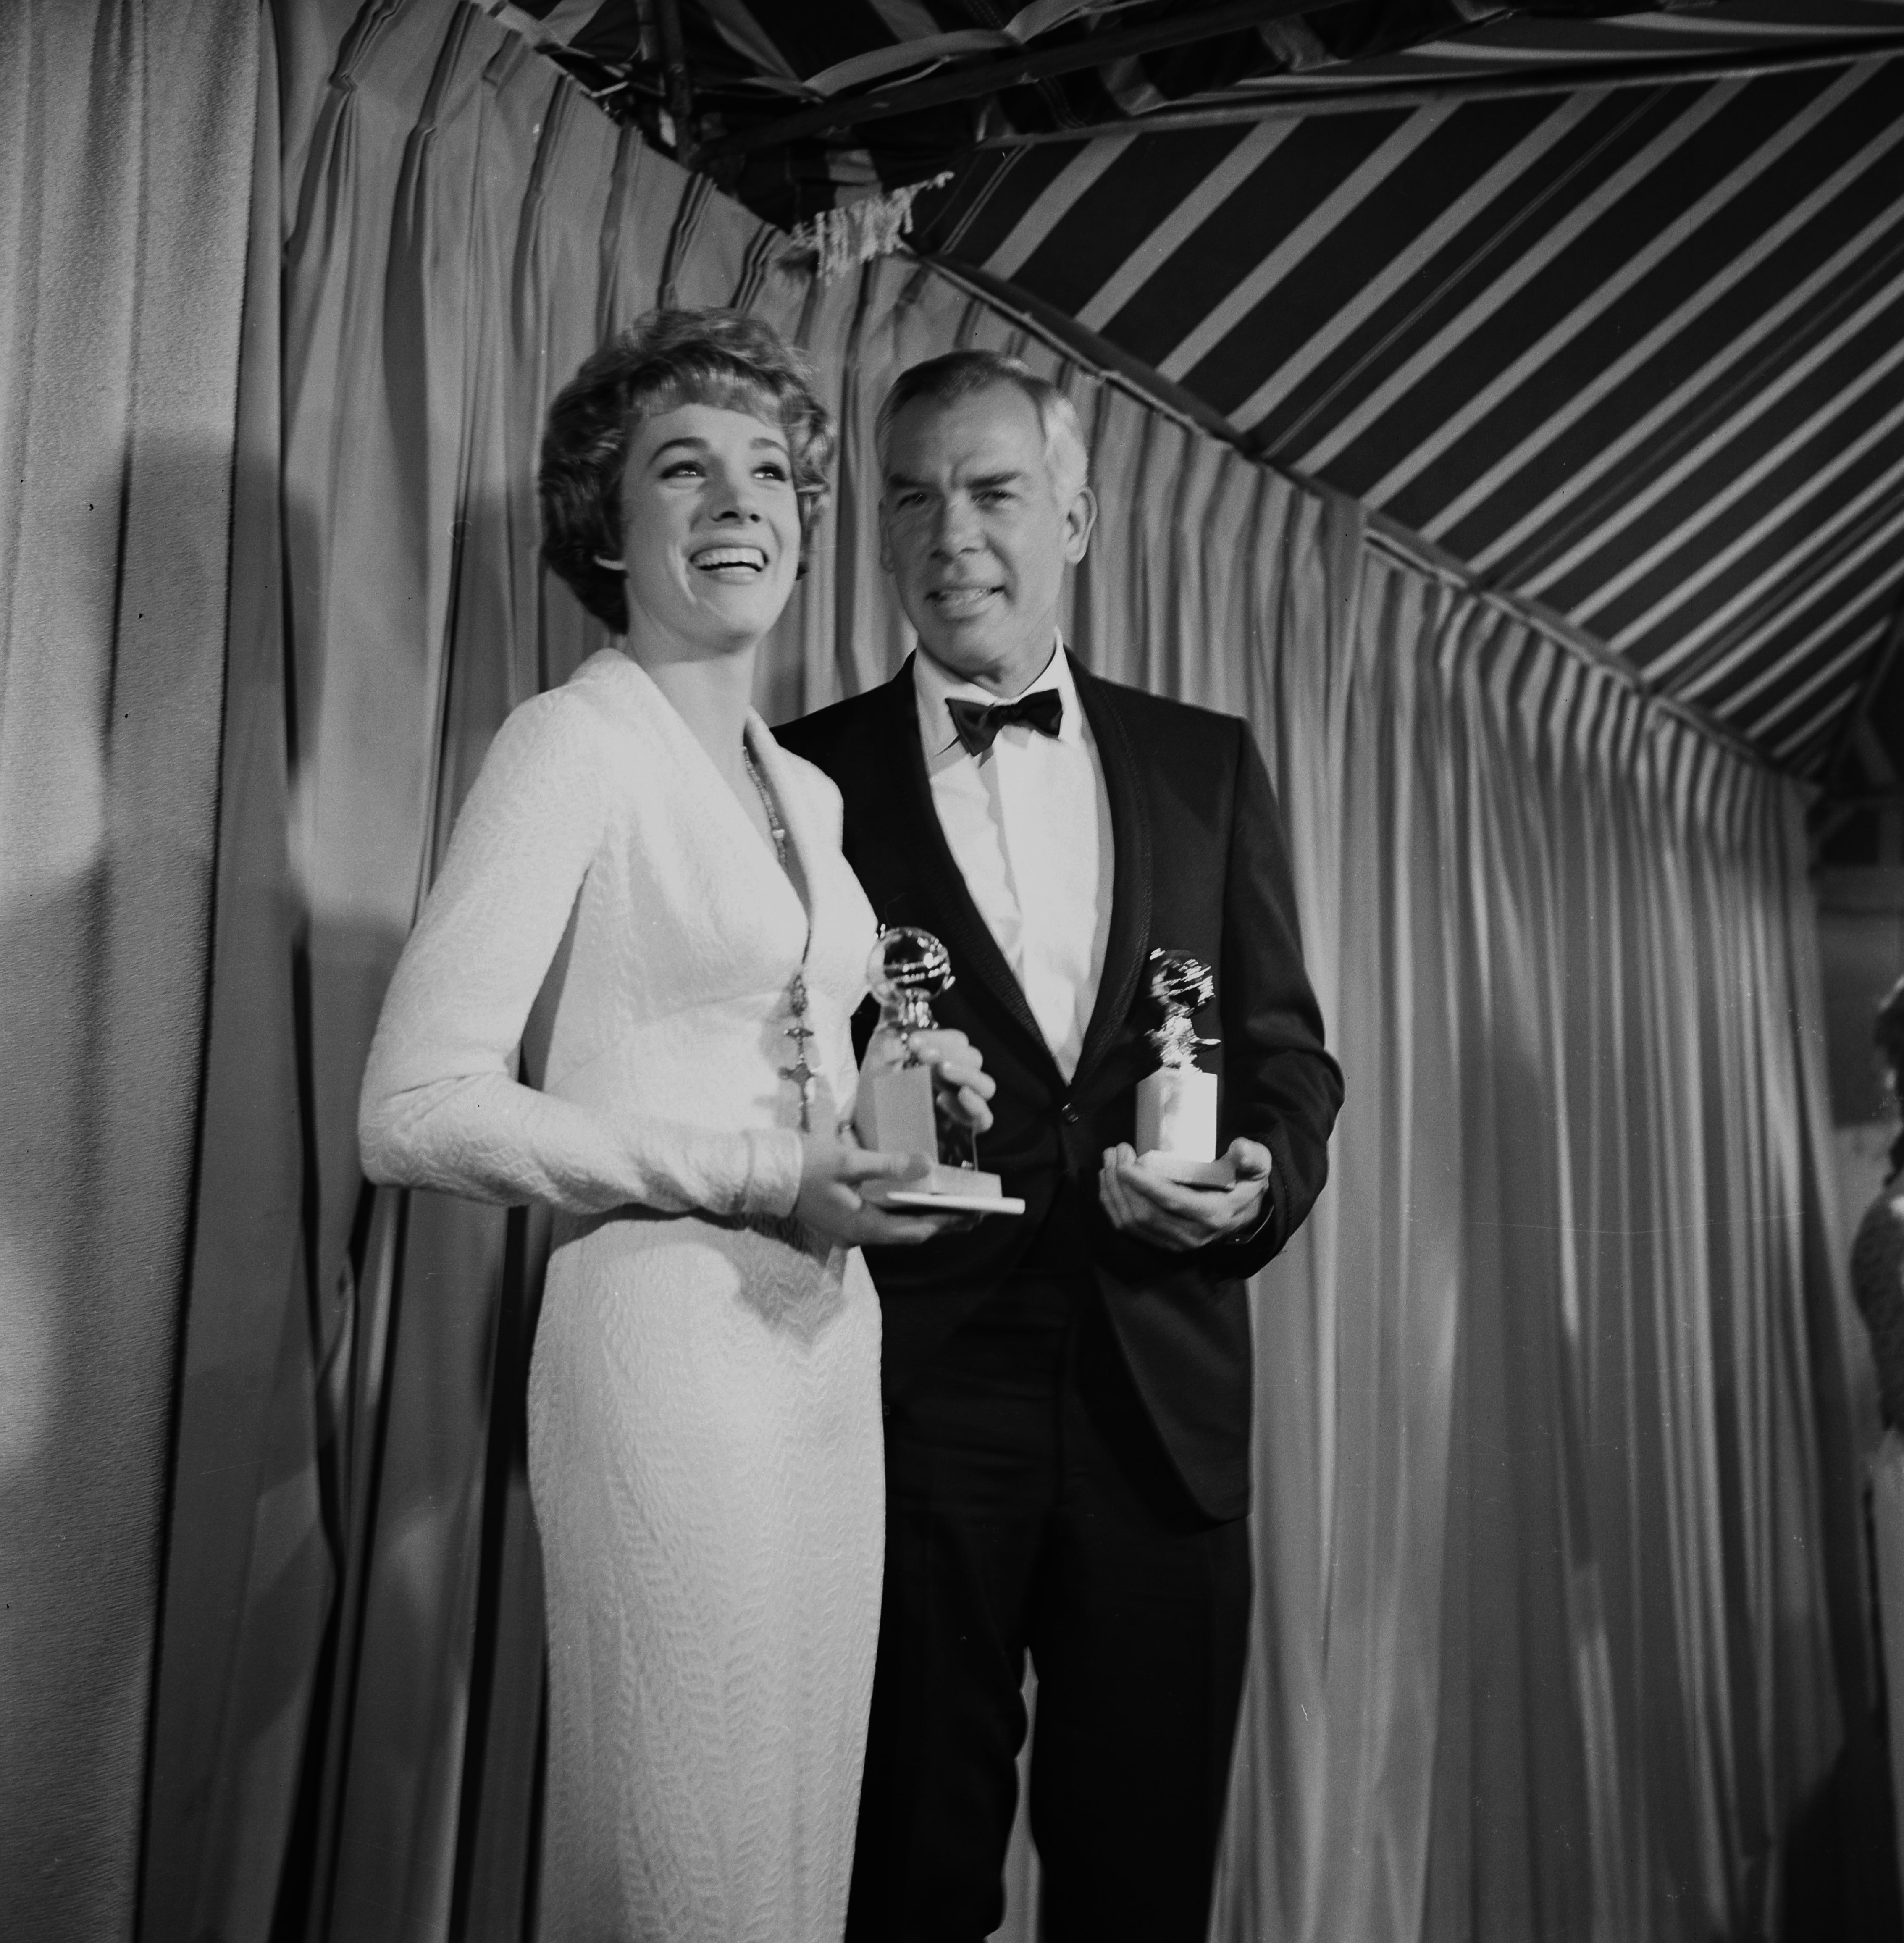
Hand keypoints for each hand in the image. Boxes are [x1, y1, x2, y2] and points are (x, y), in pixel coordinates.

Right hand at [795, 1137, 973, 1247]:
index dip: (947, 1221)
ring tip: (954, 1202)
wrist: (761, 1175)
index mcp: (863, 1226)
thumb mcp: (848, 1160)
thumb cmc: (803, 1165)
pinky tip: (915, 1195)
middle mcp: (859, 1235)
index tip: (974, 1212)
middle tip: (974, 1210)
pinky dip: (902, 1209)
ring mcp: (850, 1230)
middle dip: (942, 1221)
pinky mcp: (843, 1220)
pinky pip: (881, 1219)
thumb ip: (889, 1165)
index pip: (916, 1230)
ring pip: (896, 1227)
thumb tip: (928, 1165)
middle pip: (909, 1232)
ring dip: (923, 1215)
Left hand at [863, 1025, 995, 1134]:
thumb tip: (891, 999)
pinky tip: (947, 1099)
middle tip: (923, 1055)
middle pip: (974, 1057)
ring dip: (966, 1074)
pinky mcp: (962, 1131)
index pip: (958, 1041)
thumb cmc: (875, 1093)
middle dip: (951, 1052)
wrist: (864, 1131)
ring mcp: (962, 1106)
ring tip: (941, 1071)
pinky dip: (973, 1107)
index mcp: (942, 1059)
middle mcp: (956, 1080)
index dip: (941, 1038)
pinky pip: (984, 1119)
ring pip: (986, 1085)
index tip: (915, 1043)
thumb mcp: (877, 1056)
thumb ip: (889, 1025)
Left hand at [1096, 1137, 1271, 1252]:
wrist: (1247, 1215)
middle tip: (1114, 1152)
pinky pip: (1129, 1229)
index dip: (1144, 1184)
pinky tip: (1107, 1183)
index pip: (1171, 1202)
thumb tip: (1239, 1147)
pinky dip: (1113, 1206)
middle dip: (1121, 1183)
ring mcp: (1173, 1243)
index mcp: (1212, 1215)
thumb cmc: (1246, 1185)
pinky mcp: (1161, 1243)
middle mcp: (1190, 1235)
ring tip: (1107, 1162)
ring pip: (1132, 1223)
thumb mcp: (1258, 1168)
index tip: (1125, 1163)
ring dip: (1112, 1193)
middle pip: (1144, 1214)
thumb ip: (1253, 1157)